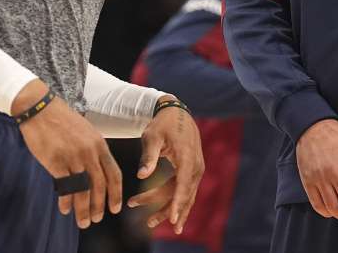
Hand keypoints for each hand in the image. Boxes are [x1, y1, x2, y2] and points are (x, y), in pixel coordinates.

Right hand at [13, 79, 122, 228]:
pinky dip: (66, 200)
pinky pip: (64, 186)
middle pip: (100, 186)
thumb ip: (92, 152)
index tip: (115, 208)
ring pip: (83, 190)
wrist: (41, 108)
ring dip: (83, 209)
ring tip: (82, 222)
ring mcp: (73, 157)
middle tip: (96, 219)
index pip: (114, 174)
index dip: (116, 193)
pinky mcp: (56, 161)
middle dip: (99, 206)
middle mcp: (89, 152)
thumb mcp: (86, 133)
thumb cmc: (62, 122)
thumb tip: (94, 175)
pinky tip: (65, 209)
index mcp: (99, 145)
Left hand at [128, 96, 203, 233]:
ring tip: (153, 223)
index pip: (182, 184)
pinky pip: (187, 190)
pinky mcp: (193, 170)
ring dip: (172, 209)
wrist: (177, 113)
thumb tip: (141, 175)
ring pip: (186, 195)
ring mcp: (196, 168)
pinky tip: (169, 215)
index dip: (177, 203)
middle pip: (183, 193)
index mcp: (186, 156)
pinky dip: (178, 203)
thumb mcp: (152, 136)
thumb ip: (148, 156)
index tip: (171, 219)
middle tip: (148, 223)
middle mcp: (195, 164)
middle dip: (167, 209)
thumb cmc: (162, 124)